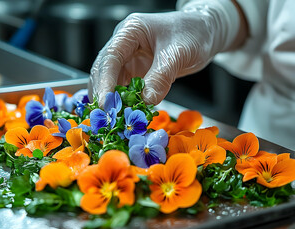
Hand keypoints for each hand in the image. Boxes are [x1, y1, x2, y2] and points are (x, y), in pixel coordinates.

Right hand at [89, 1, 240, 105]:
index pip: (111, 57)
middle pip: (104, 70)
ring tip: (114, 119)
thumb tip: (146, 101)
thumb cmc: (193, 33)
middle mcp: (124, 44)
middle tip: (108, 116)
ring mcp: (127, 59)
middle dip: (104, 93)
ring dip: (112, 100)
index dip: (105, 81)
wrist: (204, 33)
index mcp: (130, 31)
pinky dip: (124, 102)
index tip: (106, 103)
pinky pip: (124, 88)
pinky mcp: (134, 72)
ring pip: (110, 82)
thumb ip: (161, 76)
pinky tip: (126, 114)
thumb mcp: (178, 53)